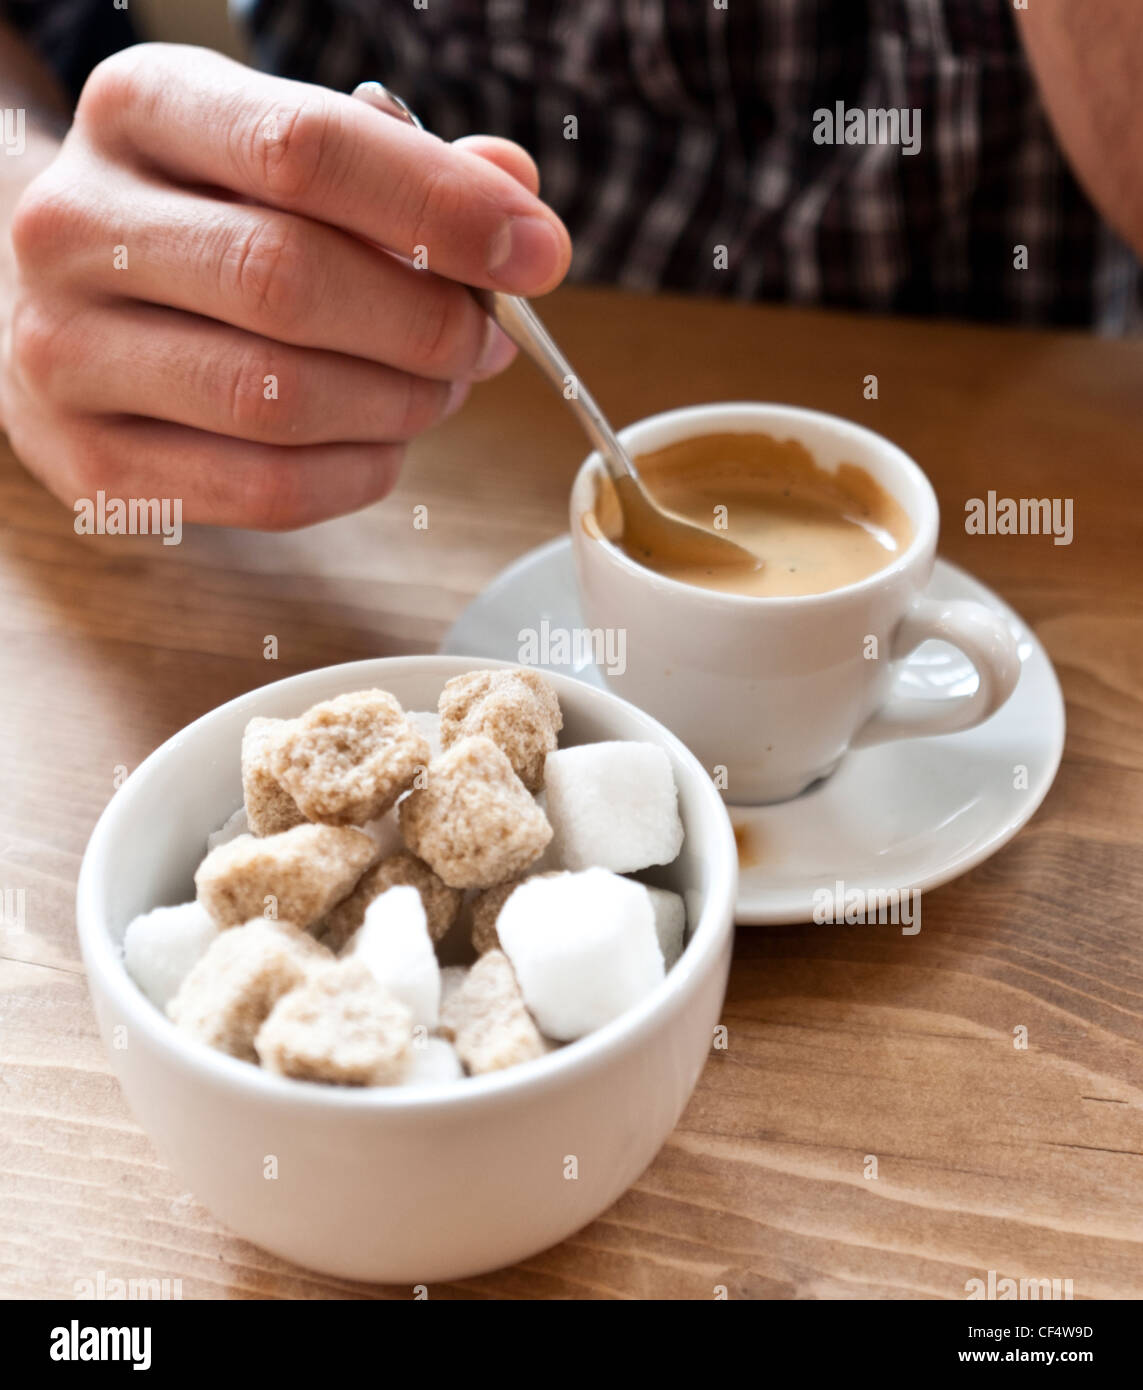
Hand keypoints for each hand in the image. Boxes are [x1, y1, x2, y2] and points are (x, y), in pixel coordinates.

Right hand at [1, 44, 570, 528]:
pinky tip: (382, 444)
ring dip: (399, 406)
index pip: (305, 146)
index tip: (536, 254)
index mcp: (140, 110)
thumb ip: (402, 167)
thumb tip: (515, 192)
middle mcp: (77, 227)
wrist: (61, 298)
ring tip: (438, 390)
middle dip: (426, 324)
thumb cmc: (204, 221)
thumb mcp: (283, 155)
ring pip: (277, 399)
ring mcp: (67, 355)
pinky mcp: (91, 465)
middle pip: (288, 281)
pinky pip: (263, 490)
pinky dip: (357, 474)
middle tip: (486, 342)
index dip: (442, 208)